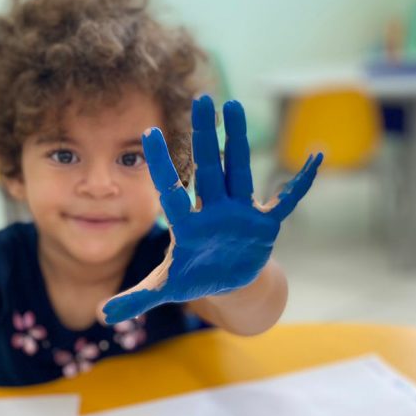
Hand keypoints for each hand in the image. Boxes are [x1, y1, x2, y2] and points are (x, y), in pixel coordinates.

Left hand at [101, 95, 320, 323]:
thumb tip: (100, 315)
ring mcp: (240, 212)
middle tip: (202, 99)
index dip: (161, 165)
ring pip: (240, 171)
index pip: (170, 191)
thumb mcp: (164, 289)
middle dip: (206, 136)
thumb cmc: (192, 277)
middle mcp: (212, 210)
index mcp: (187, 225)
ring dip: (239, 141)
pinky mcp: (265, 223)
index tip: (148, 134)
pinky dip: (301, 183)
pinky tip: (314, 157)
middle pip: (209, 168)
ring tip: (234, 105)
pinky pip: (286, 200)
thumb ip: (135, 298)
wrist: (227, 282)